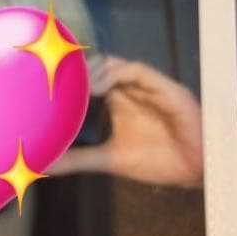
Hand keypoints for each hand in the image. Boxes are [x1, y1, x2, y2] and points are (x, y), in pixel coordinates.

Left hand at [51, 55, 203, 187]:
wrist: (193, 171)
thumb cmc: (157, 161)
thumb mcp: (110, 159)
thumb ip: (79, 159)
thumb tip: (44, 166)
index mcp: (120, 99)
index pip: (91, 77)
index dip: (70, 76)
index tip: (43, 80)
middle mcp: (132, 88)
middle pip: (100, 65)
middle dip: (78, 67)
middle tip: (53, 76)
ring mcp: (149, 86)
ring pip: (117, 64)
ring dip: (95, 70)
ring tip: (76, 84)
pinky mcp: (166, 88)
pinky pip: (139, 71)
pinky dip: (118, 74)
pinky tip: (99, 87)